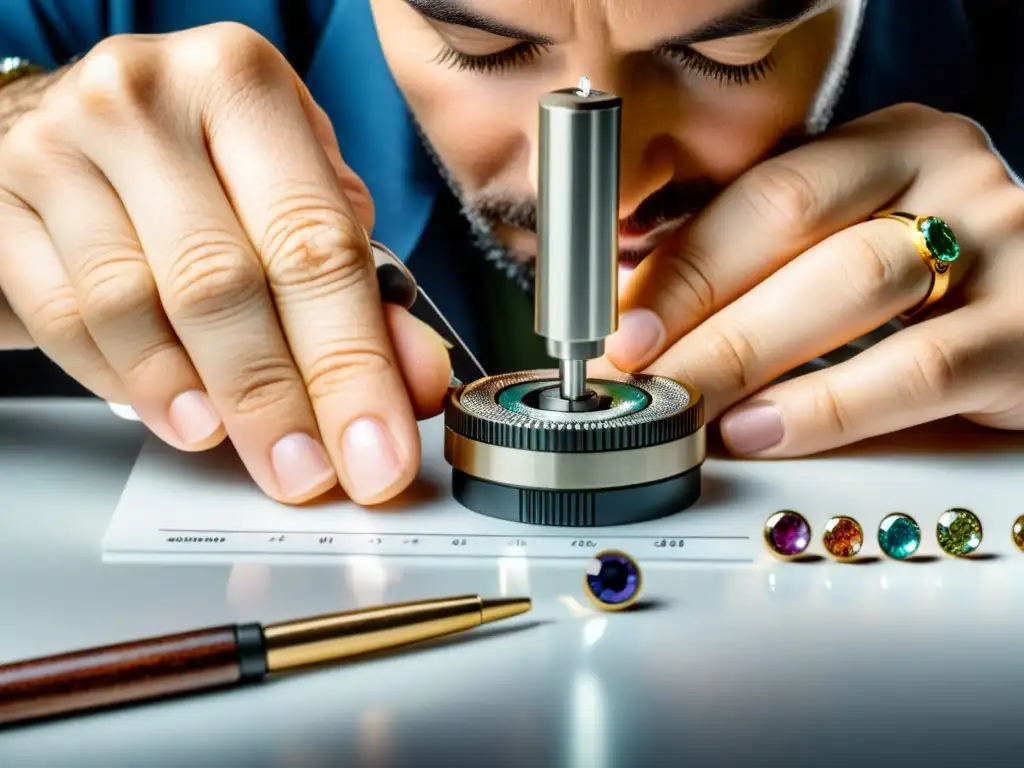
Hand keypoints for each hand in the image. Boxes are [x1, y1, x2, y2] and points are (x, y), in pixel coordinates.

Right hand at [0, 24, 450, 502]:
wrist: (81, 129)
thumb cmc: (204, 160)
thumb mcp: (294, 192)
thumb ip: (359, 284)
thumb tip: (413, 378)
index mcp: (242, 82)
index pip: (313, 243)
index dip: (351, 364)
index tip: (376, 449)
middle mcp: (145, 99)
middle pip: (223, 282)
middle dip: (279, 401)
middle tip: (310, 472)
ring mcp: (57, 145)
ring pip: (135, 307)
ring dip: (198, 399)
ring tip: (237, 443)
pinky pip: (66, 319)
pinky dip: (126, 379)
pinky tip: (173, 406)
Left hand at [605, 103, 1023, 456]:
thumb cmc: (938, 283)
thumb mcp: (854, 243)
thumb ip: (765, 262)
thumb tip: (639, 309)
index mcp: (890, 144)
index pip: (763, 190)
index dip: (680, 262)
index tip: (619, 325)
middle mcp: (948, 176)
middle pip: (795, 227)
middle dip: (697, 308)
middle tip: (636, 372)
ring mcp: (1003, 246)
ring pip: (852, 286)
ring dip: (746, 352)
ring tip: (683, 404)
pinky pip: (915, 370)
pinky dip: (826, 407)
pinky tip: (762, 431)